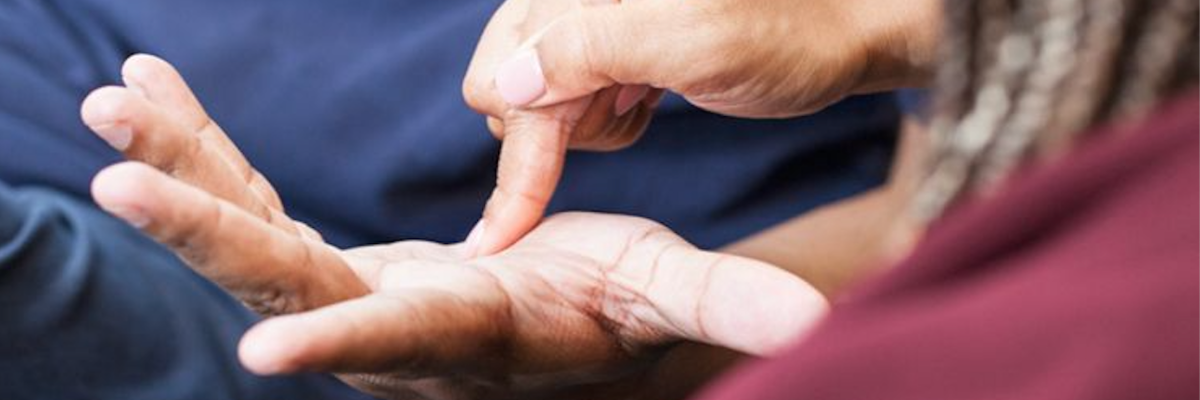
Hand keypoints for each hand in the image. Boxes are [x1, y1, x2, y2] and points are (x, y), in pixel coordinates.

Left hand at [82, 55, 826, 399]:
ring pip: (245, 232)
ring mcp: (343, 288)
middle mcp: (388, 322)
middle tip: (116, 177)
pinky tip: (149, 92)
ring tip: (108, 104)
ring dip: (179, 168)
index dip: (345, 342)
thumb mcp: (662, 295)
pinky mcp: (323, 255)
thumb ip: (722, 305)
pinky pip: (247, 195)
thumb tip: (818, 324)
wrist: (545, 326)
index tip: (266, 349)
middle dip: (205, 232)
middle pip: (286, 280)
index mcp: (471, 330)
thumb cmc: (608, 312)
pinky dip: (199, 144)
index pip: (406, 338)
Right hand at [463, 0, 941, 256]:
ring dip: (580, 118)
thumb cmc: (789, 36)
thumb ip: (597, 50)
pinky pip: (563, 86)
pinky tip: (643, 98)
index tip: (510, 231)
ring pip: (530, 90)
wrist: (843, 27)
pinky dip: (597, 110)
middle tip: (629, 114)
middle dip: (552, 123)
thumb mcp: (699, 44)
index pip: (504, 73)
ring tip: (643, 102)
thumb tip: (510, 82)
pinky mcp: (606, 31)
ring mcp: (588, 8)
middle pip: (502, 79)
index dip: (525, 144)